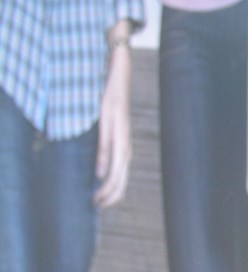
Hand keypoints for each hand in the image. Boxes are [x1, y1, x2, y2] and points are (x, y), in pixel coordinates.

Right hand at [95, 36, 129, 206]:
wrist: (120, 65)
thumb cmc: (112, 96)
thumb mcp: (106, 123)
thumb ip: (104, 147)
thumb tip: (100, 171)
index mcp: (123, 140)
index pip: (121, 172)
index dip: (114, 189)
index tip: (102, 203)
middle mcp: (124, 135)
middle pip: (122, 172)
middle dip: (112, 192)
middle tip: (99, 205)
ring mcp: (120, 126)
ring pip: (119, 161)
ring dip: (111, 182)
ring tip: (100, 196)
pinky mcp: (114, 115)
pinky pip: (112, 141)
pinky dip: (108, 158)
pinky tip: (104, 171)